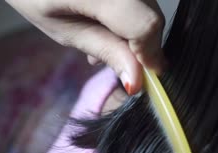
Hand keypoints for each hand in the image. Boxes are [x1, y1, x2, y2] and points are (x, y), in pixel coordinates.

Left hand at [6, 0, 166, 94]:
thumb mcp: (64, 30)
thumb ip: (105, 50)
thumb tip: (136, 80)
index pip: (145, 25)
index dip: (149, 55)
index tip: (142, 78)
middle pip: (153, 17)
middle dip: (142, 46)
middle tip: (116, 59)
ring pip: (150, 8)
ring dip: (137, 31)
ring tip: (105, 37)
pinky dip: (132, 15)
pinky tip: (108, 20)